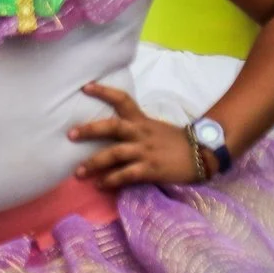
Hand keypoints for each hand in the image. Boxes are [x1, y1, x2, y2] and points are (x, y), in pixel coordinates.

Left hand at [70, 83, 202, 188]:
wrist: (203, 154)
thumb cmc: (175, 142)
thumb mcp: (153, 127)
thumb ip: (134, 128)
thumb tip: (109, 131)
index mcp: (141, 120)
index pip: (122, 99)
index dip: (104, 92)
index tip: (85, 87)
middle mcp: (140, 133)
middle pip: (112, 127)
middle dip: (89, 130)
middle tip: (70, 134)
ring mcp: (145, 151)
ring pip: (115, 153)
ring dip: (94, 163)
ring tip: (78, 172)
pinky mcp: (151, 169)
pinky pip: (127, 174)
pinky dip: (112, 179)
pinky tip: (100, 184)